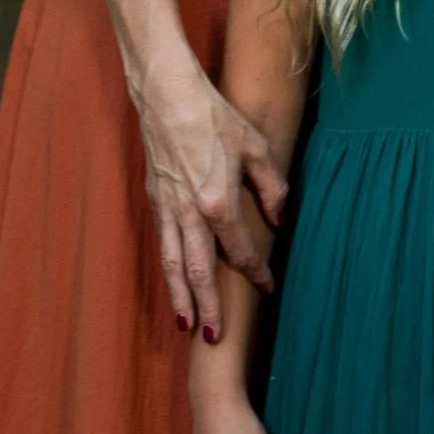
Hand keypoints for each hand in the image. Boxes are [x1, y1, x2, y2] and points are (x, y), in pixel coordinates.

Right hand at [135, 57, 287, 337]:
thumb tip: (280, 219)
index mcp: (217, 200)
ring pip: (172, 263)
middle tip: (214, 338)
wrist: (166, 95)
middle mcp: (189, 212)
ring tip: (185, 324)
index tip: (268, 289)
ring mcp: (167, 207)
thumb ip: (272, 187)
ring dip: (180, 296)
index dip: (256, 272)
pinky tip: (173, 282)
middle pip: (199, 270)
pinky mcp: (153, 199)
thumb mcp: (255, 145)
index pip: (241, 249)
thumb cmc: (213, 115)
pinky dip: (166, 269)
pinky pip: (161, 244)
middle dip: (208, 305)